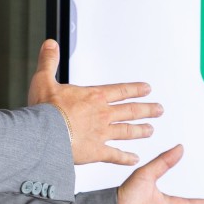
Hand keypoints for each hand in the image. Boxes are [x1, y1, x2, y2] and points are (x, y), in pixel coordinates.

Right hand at [28, 39, 162, 165]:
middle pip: (130, 111)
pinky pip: (115, 155)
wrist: (44, 134)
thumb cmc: (44, 110)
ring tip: (150, 130)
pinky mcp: (96, 152)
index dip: (135, 89)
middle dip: (146, 109)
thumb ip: (49, 61)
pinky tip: (135, 159)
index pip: (120, 90)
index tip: (147, 89)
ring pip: (127, 131)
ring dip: (140, 130)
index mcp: (93, 97)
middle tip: (159, 110)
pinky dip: (126, 158)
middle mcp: (102, 114)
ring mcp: (102, 133)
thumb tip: (50, 44)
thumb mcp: (44, 79)